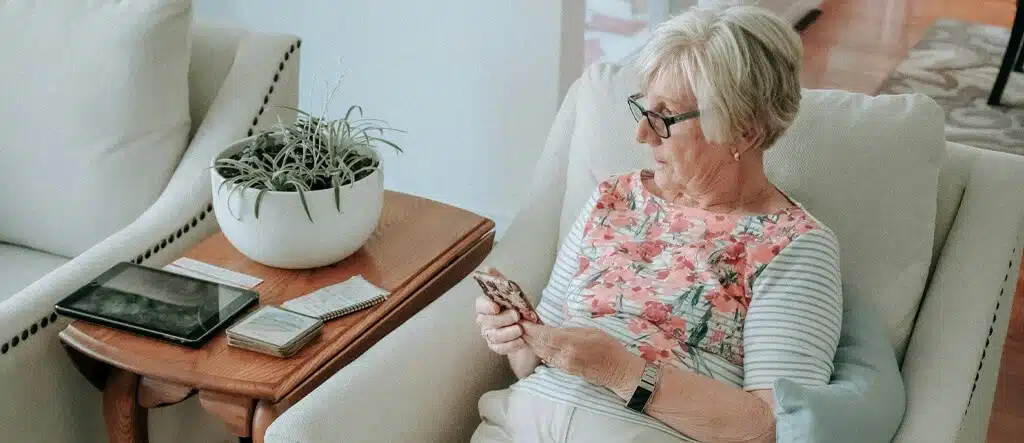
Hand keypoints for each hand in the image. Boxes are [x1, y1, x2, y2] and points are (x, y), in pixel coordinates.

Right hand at [474, 294, 525, 354]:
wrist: (531, 331)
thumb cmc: (524, 313)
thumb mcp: (526, 305)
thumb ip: (523, 305)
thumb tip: (524, 311)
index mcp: (490, 303)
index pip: (481, 303)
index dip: (486, 306)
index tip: (496, 309)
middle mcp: (485, 319)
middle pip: (486, 320)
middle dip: (503, 319)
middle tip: (516, 316)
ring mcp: (489, 333)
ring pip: (494, 335)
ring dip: (509, 333)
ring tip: (520, 330)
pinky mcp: (495, 346)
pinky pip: (499, 348)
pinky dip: (511, 344)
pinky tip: (521, 340)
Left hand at [521, 322, 643, 391]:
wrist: (617, 371)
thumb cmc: (609, 348)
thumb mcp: (590, 331)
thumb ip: (570, 331)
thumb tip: (553, 330)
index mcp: (571, 344)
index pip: (545, 336)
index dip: (531, 328)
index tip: (522, 320)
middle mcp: (564, 357)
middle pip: (539, 345)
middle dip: (526, 334)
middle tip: (516, 324)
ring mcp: (563, 366)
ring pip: (541, 353)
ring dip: (530, 342)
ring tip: (522, 332)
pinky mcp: (564, 370)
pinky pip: (547, 358)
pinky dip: (539, 349)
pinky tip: (534, 343)